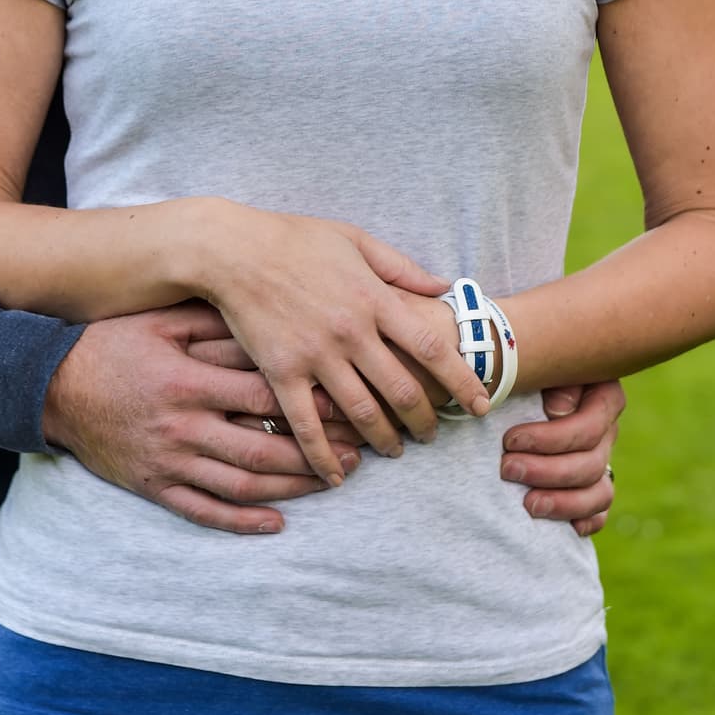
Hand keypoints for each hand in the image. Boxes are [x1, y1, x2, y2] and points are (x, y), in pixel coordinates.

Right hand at [41, 303, 363, 533]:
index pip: (266, 398)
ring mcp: (168, 462)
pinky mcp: (154, 487)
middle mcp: (183, 427)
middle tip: (358, 451)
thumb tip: (266, 316)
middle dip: (316, 452)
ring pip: (243, 486)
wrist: (52, 388)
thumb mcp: (160, 323)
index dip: (313, 403)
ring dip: (292, 487)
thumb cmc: (112, 345)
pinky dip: (243, 522)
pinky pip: (204, 511)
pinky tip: (277, 522)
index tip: (351, 402)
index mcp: (189, 382)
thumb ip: (213, 324)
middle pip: (264, 450)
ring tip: (332, 480)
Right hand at [196, 204, 488, 481]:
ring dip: (386, 439)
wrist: (233, 249)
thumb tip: (443, 286)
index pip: (431, 348)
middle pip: (403, 390)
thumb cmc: (294, 238)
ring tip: (395, 451)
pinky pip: (307, 424)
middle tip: (435, 435)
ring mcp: (317, 355)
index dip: (461, 379)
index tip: (481, 403)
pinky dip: (325, 456)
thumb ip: (401, 267)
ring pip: (363, 412)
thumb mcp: (354, 239)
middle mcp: (352, 331)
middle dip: (426, 420)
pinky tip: (336, 475)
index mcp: (374, 298)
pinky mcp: (282, 371)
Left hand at [500, 378, 623, 536]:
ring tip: (528, 504)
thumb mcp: (543, 364)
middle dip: (546, 471)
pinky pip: (601, 509)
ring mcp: (604, 459)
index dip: (549, 439)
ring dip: (563, 502)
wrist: (528, 382)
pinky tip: (568, 528)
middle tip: (506, 469)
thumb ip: (553, 380)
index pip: (588, 428)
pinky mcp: (594, 483)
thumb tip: (558, 409)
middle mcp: (608, 431)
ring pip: (600, 492)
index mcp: (604, 397)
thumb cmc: (531, 369)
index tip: (509, 440)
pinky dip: (587, 520)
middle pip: (590, 463)